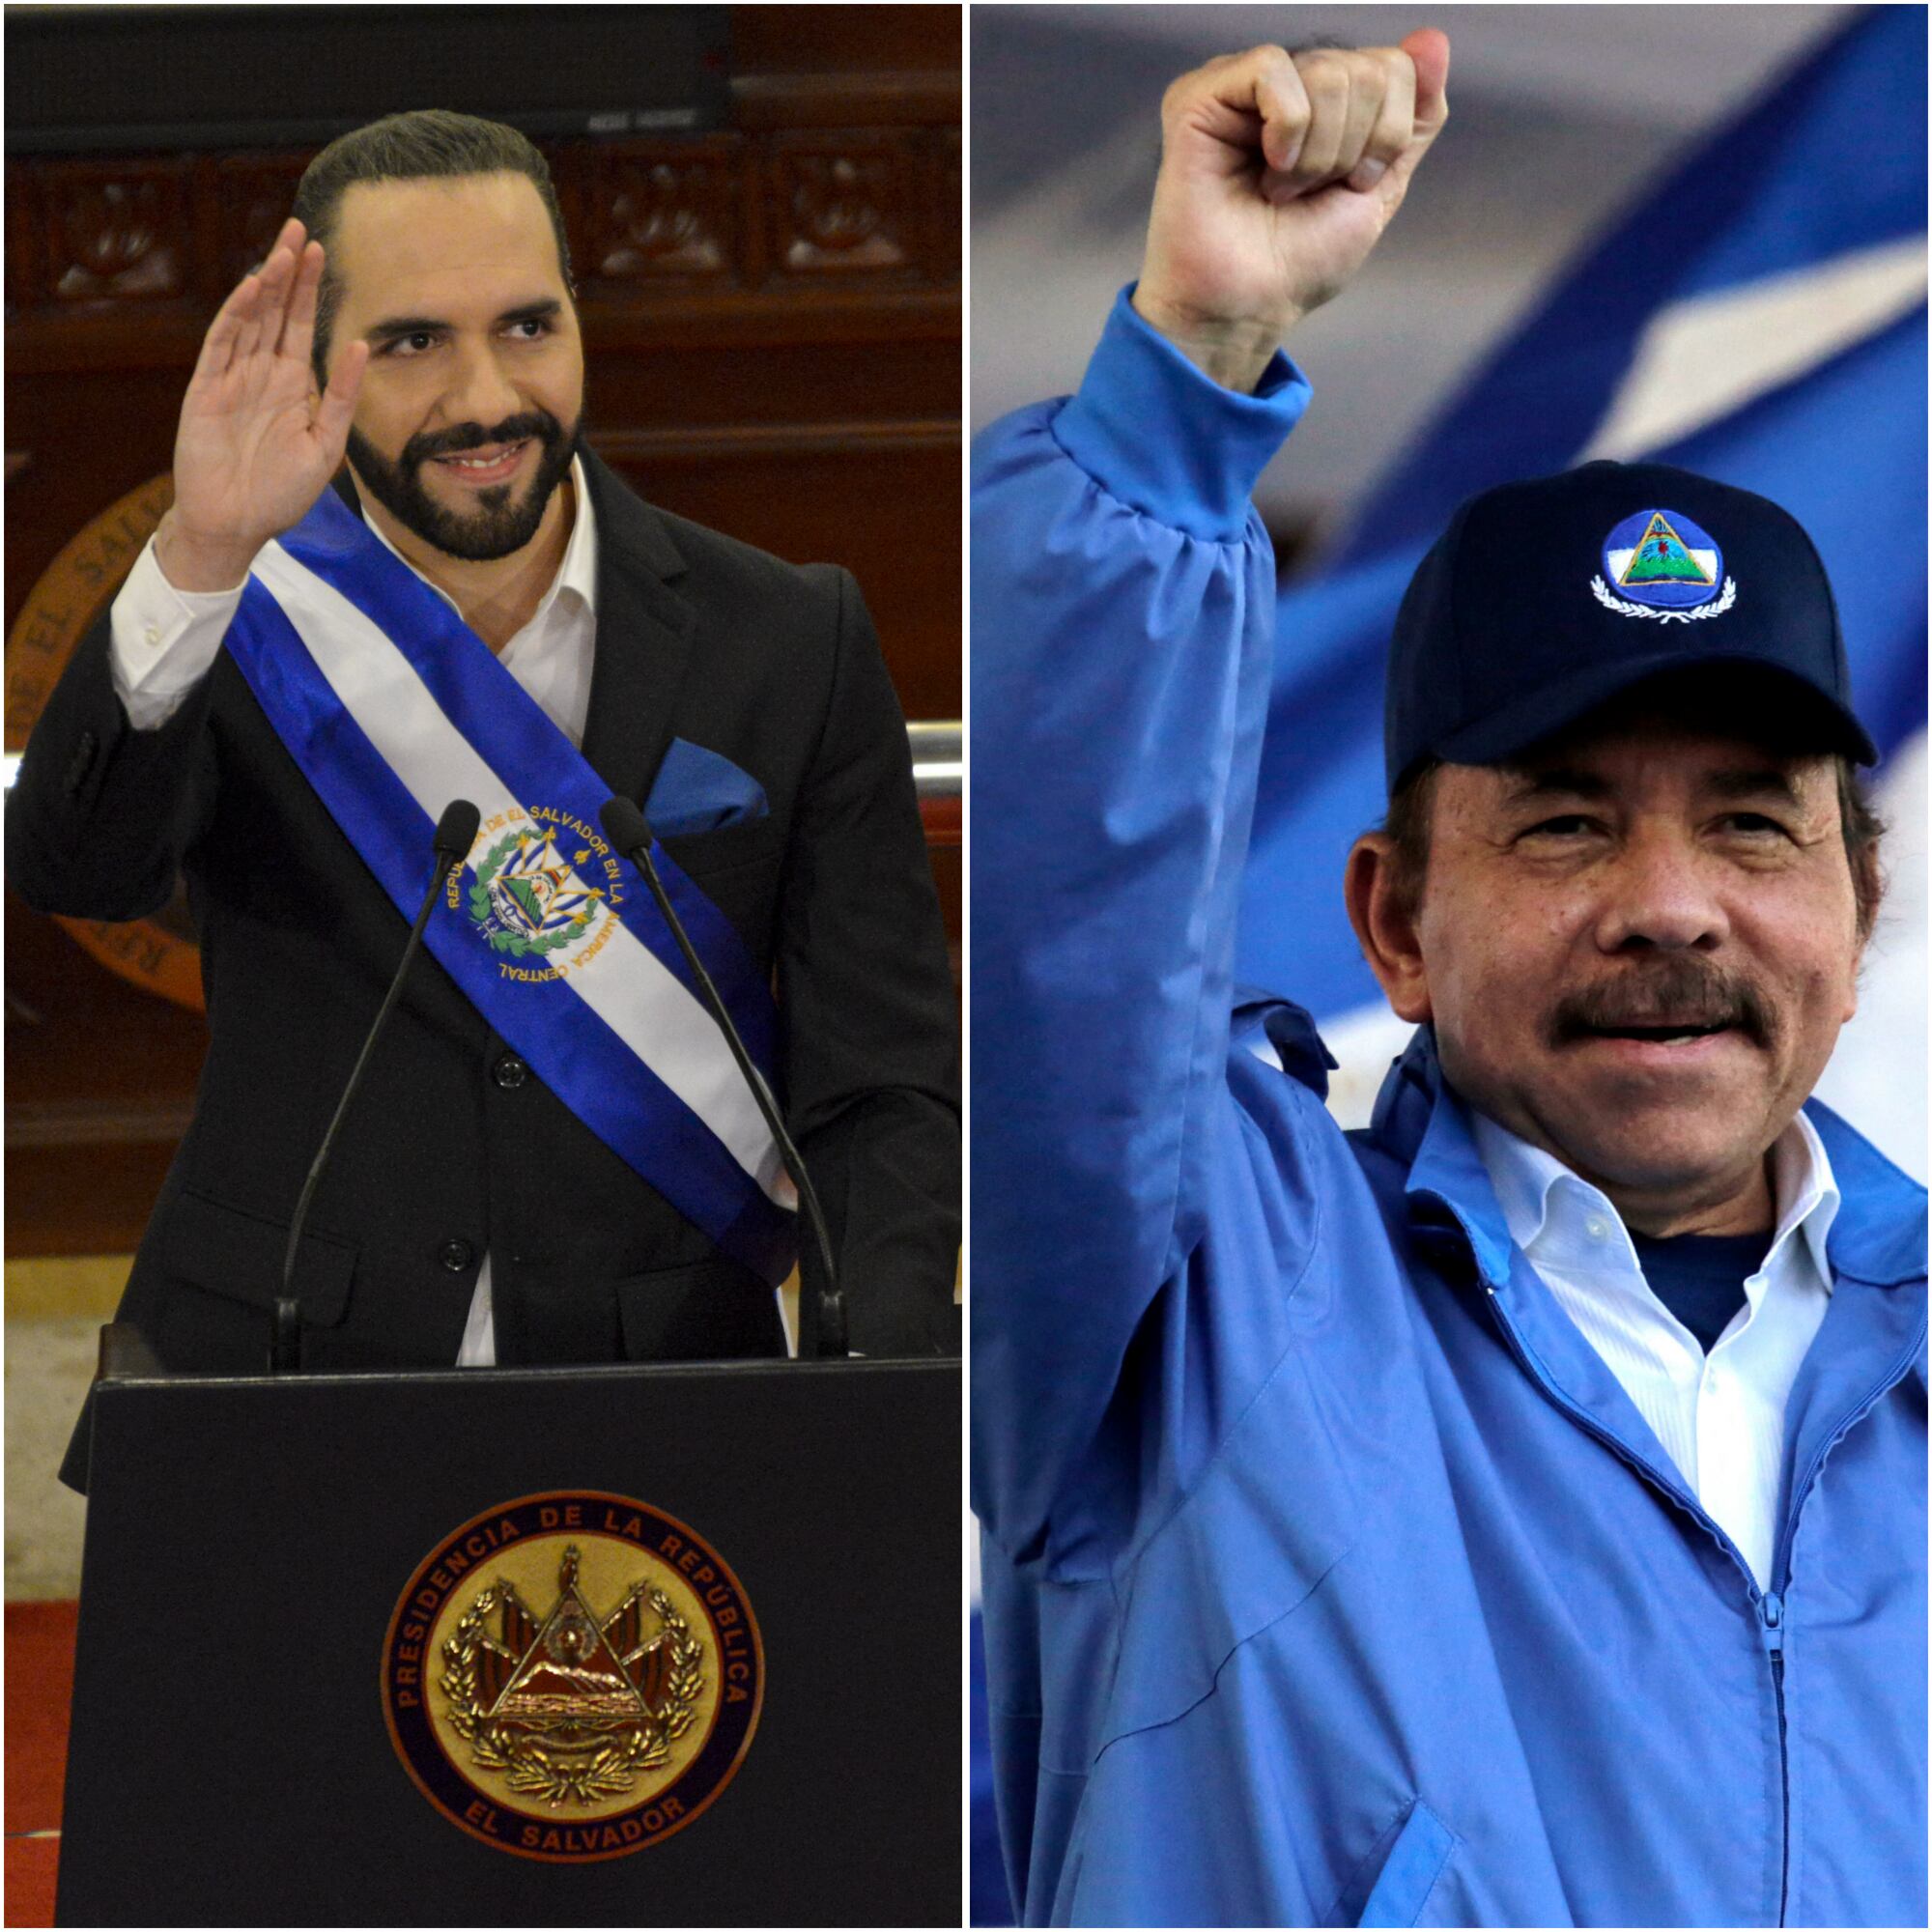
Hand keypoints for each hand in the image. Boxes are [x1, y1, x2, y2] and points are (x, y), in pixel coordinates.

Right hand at [158, 216, 369, 589]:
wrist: (237, 524)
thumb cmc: (281, 492)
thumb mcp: (327, 444)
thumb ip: (343, 396)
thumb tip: (360, 346)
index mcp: (291, 385)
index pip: (299, 325)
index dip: (308, 288)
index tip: (320, 250)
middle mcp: (261, 373)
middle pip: (274, 311)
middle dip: (287, 272)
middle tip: (299, 229)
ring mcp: (231, 378)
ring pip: (249, 320)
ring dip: (263, 285)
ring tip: (281, 250)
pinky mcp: (205, 390)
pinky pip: (221, 346)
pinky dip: (235, 317)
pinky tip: (250, 291)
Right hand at [1134, 30, 1449, 389]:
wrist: (1251, 305)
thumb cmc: (1301, 260)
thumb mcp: (1382, 187)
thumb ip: (1416, 117)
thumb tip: (1433, 39)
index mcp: (1325, 98)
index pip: (1394, 67)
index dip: (1387, 135)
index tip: (1351, 185)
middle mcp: (1285, 82)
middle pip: (1365, 70)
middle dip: (1352, 149)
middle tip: (1307, 193)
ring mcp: (1240, 86)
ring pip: (1326, 71)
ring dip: (1318, 153)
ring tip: (1280, 190)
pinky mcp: (1199, 95)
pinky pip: (1271, 68)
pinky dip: (1287, 128)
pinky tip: (1265, 167)